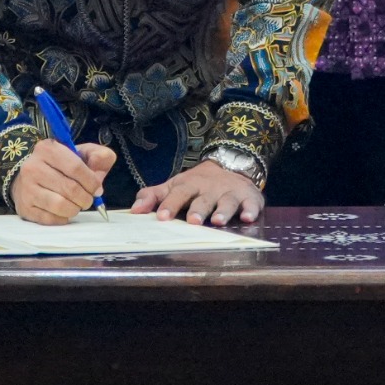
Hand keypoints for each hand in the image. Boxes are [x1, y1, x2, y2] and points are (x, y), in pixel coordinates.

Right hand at [11, 138, 113, 223]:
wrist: (31, 179)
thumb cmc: (62, 166)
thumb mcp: (83, 153)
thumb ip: (100, 156)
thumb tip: (98, 175)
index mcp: (48, 148)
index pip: (76, 167)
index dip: (91, 181)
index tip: (97, 189)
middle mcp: (32, 166)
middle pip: (70, 188)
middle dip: (86, 198)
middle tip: (88, 200)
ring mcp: (26, 188)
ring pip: (60, 205)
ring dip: (75, 209)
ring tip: (76, 205)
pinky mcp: (24, 207)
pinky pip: (50, 218)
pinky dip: (63, 218)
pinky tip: (63, 211)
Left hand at [132, 159, 263, 225]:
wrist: (231, 164)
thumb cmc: (197, 183)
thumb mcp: (175, 185)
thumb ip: (154, 196)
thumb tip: (133, 211)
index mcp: (189, 185)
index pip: (178, 194)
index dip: (170, 205)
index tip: (162, 217)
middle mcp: (210, 189)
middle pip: (203, 199)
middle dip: (198, 210)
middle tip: (192, 221)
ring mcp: (230, 192)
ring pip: (227, 202)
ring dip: (223, 211)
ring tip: (218, 221)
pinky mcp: (249, 197)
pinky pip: (251, 204)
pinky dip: (251, 210)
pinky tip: (249, 217)